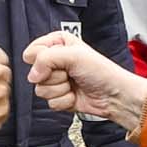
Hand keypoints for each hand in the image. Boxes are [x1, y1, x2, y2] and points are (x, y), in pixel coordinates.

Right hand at [22, 31, 146, 127]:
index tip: (60, 60)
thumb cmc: (101, 71)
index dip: (43, 59)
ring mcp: (56, 81)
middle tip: (70, 73)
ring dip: (60, 90)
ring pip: (40, 90)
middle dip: (54, 76)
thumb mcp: (74, 55)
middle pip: (34, 73)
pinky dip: (64, 101)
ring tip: (74, 84)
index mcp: (57, 44)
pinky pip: (49, 102)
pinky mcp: (58, 97)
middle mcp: (54, 61)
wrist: (114, 95)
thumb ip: (46, 59)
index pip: (32, 51)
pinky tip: (75, 95)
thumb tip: (32, 75)